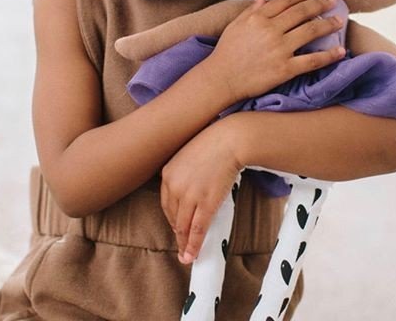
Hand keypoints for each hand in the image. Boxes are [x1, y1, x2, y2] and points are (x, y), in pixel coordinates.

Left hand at [160, 118, 240, 264]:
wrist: (230, 140)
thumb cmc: (214, 143)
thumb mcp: (188, 155)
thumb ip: (184, 172)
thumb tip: (188, 189)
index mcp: (168, 173)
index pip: (165, 203)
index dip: (172, 218)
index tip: (176, 226)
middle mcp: (174, 186)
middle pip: (173, 216)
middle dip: (178, 232)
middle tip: (182, 243)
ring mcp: (189, 195)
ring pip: (183, 227)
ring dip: (184, 244)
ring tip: (186, 255)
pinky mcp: (205, 203)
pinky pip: (197, 229)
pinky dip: (194, 245)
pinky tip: (192, 254)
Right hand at [199, 0, 344, 103]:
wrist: (221, 79)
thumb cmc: (226, 52)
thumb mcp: (235, 26)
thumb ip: (251, 10)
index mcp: (258, 18)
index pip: (285, 1)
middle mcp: (270, 30)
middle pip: (301, 12)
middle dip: (320, 4)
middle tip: (332, 0)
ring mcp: (279, 49)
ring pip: (310, 32)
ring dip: (328, 24)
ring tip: (339, 21)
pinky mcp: (285, 69)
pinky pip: (312, 61)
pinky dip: (329, 55)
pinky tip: (340, 51)